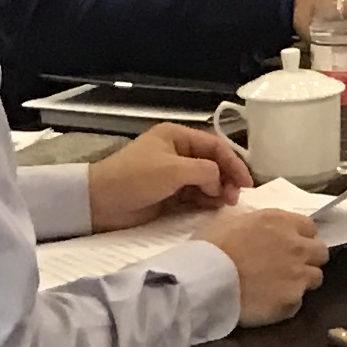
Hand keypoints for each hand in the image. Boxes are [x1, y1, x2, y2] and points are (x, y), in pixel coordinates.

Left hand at [85, 121, 251, 229]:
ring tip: (225, 205)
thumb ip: (206, 171)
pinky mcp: (168, 195)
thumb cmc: (135, 178)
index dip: (234, 163)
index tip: (247, 183)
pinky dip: (206, 201)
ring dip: (218, 191)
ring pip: (206, 181)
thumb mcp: (174, 169)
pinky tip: (214, 209)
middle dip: (227, 179)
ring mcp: (172, 175)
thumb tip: (221, 183)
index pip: (215, 146)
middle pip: (213, 163)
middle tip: (235, 198)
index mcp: (177, 137)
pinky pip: (195, 196)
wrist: (100, 203)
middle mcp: (177, 153)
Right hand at [197, 205, 326, 324]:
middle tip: (288, 268)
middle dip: (308, 259)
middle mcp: (297, 246)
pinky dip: (286, 304)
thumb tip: (262, 232)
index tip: (288, 246)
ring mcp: (298, 274)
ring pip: (315, 278)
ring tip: (279, 288)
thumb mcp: (232, 222)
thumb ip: (257, 225)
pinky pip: (297, 302)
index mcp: (281, 222)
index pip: (309, 228)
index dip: (300, 238)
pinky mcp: (292, 300)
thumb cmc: (209, 248)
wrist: (203, 281)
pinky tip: (269, 304)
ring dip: (301, 282)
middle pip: (320, 253)